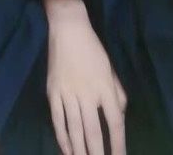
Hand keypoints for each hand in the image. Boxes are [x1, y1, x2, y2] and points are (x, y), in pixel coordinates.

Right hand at [46, 5, 126, 154]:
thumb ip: (117, 93)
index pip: (115, 122)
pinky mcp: (53, 92)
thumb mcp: (110, 69)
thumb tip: (120, 115)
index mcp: (105, 87)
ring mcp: (68, 94)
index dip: (119, 144)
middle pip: (94, 131)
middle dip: (98, 154)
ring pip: (75, 130)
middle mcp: (88, 93)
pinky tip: (68, 151)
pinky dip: (63, 139)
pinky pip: (58, 121)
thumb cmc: (93, 49)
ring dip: (80, 151)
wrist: (68, 29)